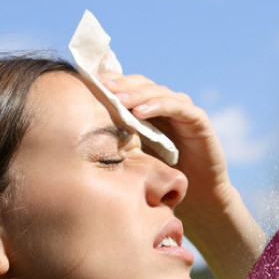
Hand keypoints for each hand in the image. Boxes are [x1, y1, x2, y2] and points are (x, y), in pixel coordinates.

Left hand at [99, 73, 236, 219]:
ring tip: (117, 99)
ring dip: (136, 94)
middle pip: (141, 84)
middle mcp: (166, 105)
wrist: (198, 196)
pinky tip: (140, 111)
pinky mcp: (198, 120)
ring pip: (157, 92)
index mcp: (149, 110)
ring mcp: (183, 110)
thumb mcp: (134, 155)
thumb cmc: (163, 177)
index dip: (110, 83)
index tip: (88, 84)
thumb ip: (117, 139)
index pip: (128, 87)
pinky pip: (177, 106)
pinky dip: (158, 106)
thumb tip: (79, 132)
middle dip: (120, 85)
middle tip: (100, 86)